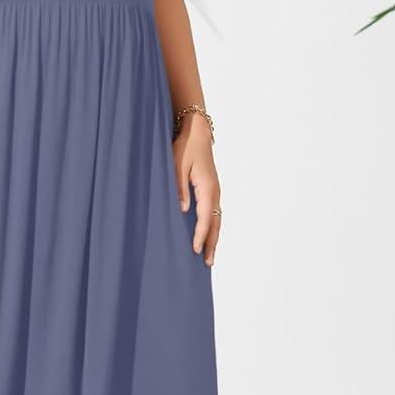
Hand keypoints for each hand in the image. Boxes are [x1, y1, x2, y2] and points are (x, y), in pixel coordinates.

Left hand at [173, 113, 221, 265]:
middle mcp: (214, 191)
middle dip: (212, 243)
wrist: (197, 131)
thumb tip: (183, 210)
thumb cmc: (185, 147)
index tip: (195, 250)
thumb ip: (179, 188)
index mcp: (207, 188)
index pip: (205, 218)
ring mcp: (215, 191)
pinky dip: (212, 227)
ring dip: (214, 238)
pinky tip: (208, 236)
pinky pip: (214, 213)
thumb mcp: (177, 166)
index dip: (200, 235)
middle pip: (216, 223)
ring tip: (209, 256)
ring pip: (217, 219)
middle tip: (208, 263)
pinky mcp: (211, 189)